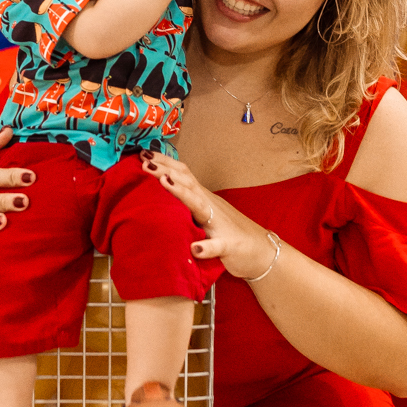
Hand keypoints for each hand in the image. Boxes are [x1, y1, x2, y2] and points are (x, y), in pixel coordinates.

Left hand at [141, 149, 280, 280]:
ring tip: (164, 182)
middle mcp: (210, 205)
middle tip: (145, 161)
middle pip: (187, 182)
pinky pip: (217, 246)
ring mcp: (219, 225)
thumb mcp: (203, 219)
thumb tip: (159, 197)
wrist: (262, 252)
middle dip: (165, 170)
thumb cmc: (229, 235)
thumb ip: (187, 207)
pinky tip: (196, 249)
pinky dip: (206, 247)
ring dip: (182, 192)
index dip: (164, 164)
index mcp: (202, 199)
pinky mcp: (229, 246)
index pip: (182, 175)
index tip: (144, 154)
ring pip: (199, 204)